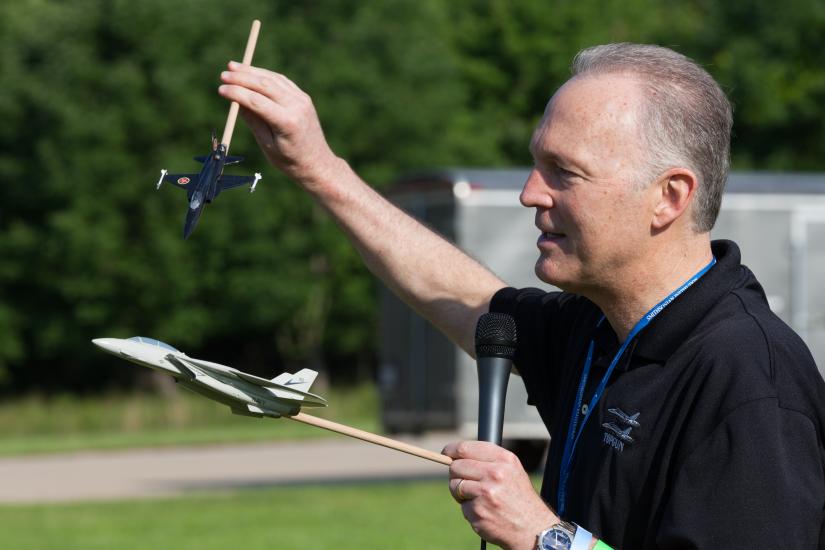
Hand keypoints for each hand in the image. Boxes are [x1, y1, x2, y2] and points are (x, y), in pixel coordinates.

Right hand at [218, 62, 342, 189]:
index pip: (257, 101)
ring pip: (273, 79)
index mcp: (287, 123)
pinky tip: (251, 72)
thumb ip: (252, 121)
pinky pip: (281, 81)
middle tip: (223, 75)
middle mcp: (296, 107)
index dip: (237, 93)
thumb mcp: (267, 145)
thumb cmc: (289, 160)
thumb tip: (235, 100)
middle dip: (242, 78)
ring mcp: (302, 100)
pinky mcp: (303, 98)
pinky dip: (265, 75)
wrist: (316, 163)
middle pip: (265, 85)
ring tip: (232, 66)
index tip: (221, 89)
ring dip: (252, 72)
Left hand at [443, 440, 557, 549]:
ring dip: (461, 493)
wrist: (533, 529)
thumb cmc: (519, 497)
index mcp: (503, 460)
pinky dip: (470, 510)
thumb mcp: (512, 470)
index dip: (451, 450)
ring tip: (480, 498)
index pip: (465, 448)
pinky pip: (462, 507)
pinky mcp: (478, 512)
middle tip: (468, 482)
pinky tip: (485, 512)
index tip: (446, 452)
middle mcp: (494, 474)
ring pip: (455, 486)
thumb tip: (455, 454)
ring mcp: (485, 494)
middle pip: (455, 467)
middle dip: (456, 474)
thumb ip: (488, 459)